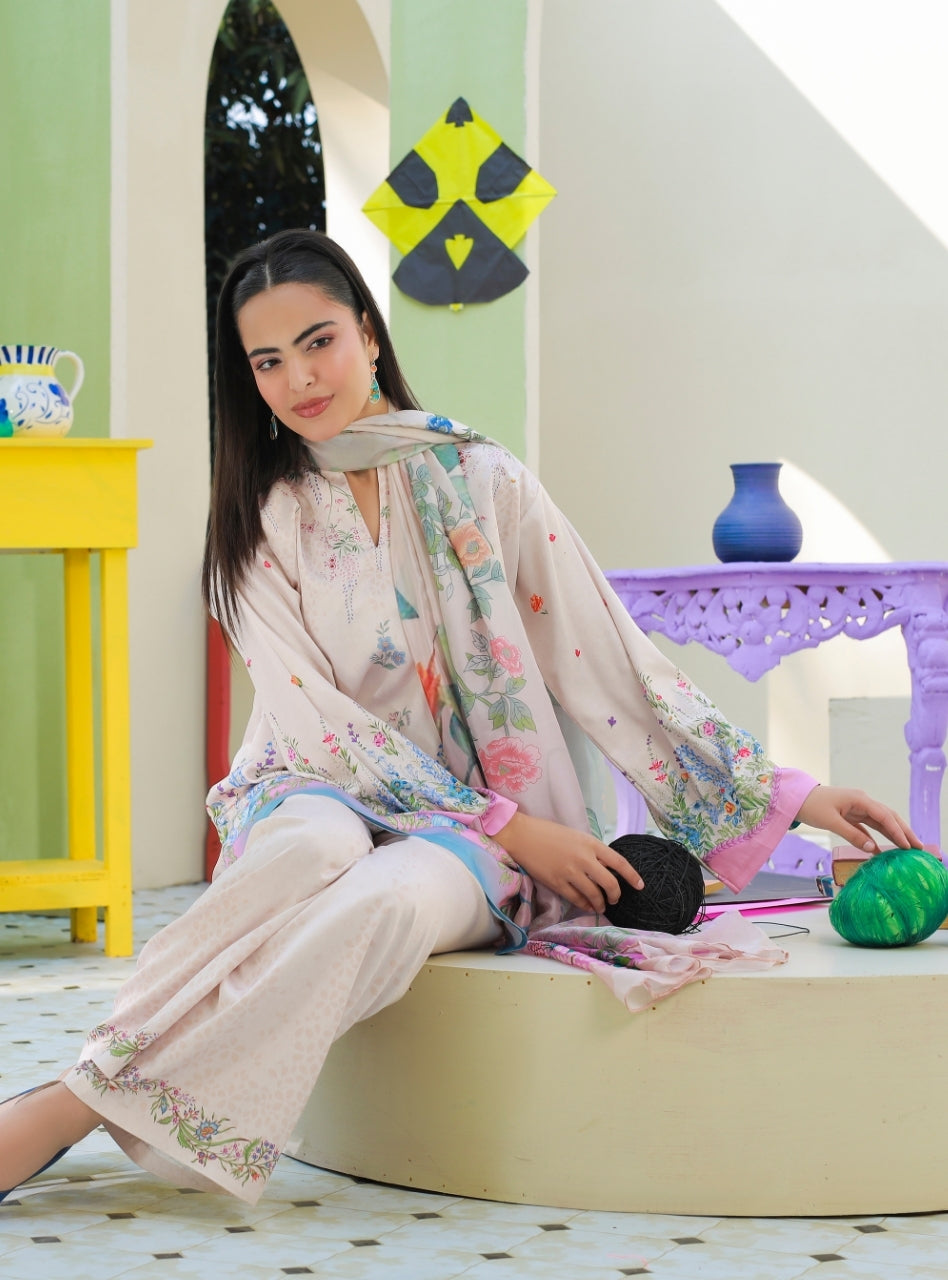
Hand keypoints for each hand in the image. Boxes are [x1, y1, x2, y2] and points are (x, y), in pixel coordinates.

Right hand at [492, 811, 642, 912]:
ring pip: (594, 894)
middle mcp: (584, 858)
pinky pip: (577, 899)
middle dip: (616, 895)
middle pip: (610, 883)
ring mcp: (570, 872)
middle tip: (615, 899)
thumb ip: (592, 851)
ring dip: (600, 903)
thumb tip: (605, 868)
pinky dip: (585, 904)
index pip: (619, 862)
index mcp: (591, 843)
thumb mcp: (576, 836)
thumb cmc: (549, 833)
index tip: (640, 885)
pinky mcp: (557, 882)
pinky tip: (587, 905)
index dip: (632, 876)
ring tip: (600, 906)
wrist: (522, 835)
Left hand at [795, 785, 921, 853]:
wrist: (796, 798)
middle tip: (918, 847)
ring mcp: (857, 808)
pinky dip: (876, 836)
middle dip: (904, 831)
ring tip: (907, 848)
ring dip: (893, 834)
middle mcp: (862, 801)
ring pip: (880, 821)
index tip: (908, 845)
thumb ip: (852, 834)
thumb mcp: (831, 821)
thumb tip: (872, 848)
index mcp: (859, 799)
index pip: (884, 816)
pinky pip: (868, 826)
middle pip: (888, 817)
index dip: (897, 831)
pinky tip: (881, 850)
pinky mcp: (851, 814)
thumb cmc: (811, 806)